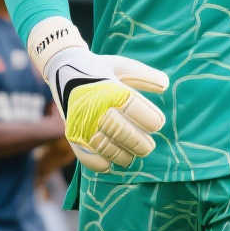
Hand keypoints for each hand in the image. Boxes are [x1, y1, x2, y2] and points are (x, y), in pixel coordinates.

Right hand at [27, 17, 168, 172]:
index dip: (151, 119)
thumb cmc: (100, 68)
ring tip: (133, 154)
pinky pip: (87, 156)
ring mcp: (82, 123)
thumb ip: (145, 75)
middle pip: (123, 132)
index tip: (158, 124)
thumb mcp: (122, 66)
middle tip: (148, 146)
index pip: (135, 109)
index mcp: (110, 88)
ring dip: (124, 155)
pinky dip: (101, 164)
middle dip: (140, 143)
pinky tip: (112, 162)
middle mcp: (94, 107)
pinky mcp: (72, 134)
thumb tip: (166, 84)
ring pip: (107, 147)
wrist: (63, 69)